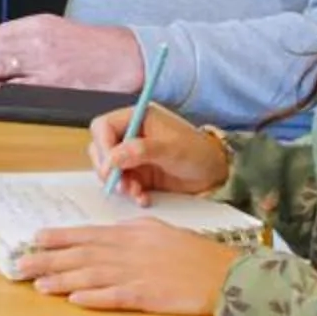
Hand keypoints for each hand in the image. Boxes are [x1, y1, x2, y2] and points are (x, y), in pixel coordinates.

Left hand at [0, 15, 144, 98]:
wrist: (129, 56)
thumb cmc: (92, 47)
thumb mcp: (58, 33)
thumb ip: (28, 42)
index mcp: (39, 25)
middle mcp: (40, 40)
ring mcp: (48, 62)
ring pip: (2, 63)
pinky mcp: (59, 82)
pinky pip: (24, 85)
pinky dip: (2, 87)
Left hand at [17, 220, 240, 314]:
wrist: (227, 274)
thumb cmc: (195, 255)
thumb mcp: (161, 232)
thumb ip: (133, 232)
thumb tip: (108, 235)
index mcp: (133, 233)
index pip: (88, 234)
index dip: (60, 237)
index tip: (35, 239)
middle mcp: (131, 250)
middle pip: (82, 254)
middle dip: (49, 260)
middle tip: (21, 265)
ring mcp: (139, 272)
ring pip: (92, 275)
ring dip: (63, 280)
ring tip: (39, 285)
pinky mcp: (149, 295)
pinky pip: (116, 296)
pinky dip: (94, 297)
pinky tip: (75, 299)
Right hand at [89, 104, 232, 200]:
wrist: (215, 174)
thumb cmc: (198, 152)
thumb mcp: (171, 149)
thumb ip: (141, 151)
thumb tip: (113, 157)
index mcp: (137, 118)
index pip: (103, 127)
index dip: (103, 146)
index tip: (110, 166)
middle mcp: (130, 134)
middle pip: (100, 148)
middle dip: (108, 169)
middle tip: (120, 183)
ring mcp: (132, 155)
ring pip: (109, 168)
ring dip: (119, 183)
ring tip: (135, 192)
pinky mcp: (137, 173)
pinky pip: (122, 183)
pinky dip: (129, 192)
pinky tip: (143, 197)